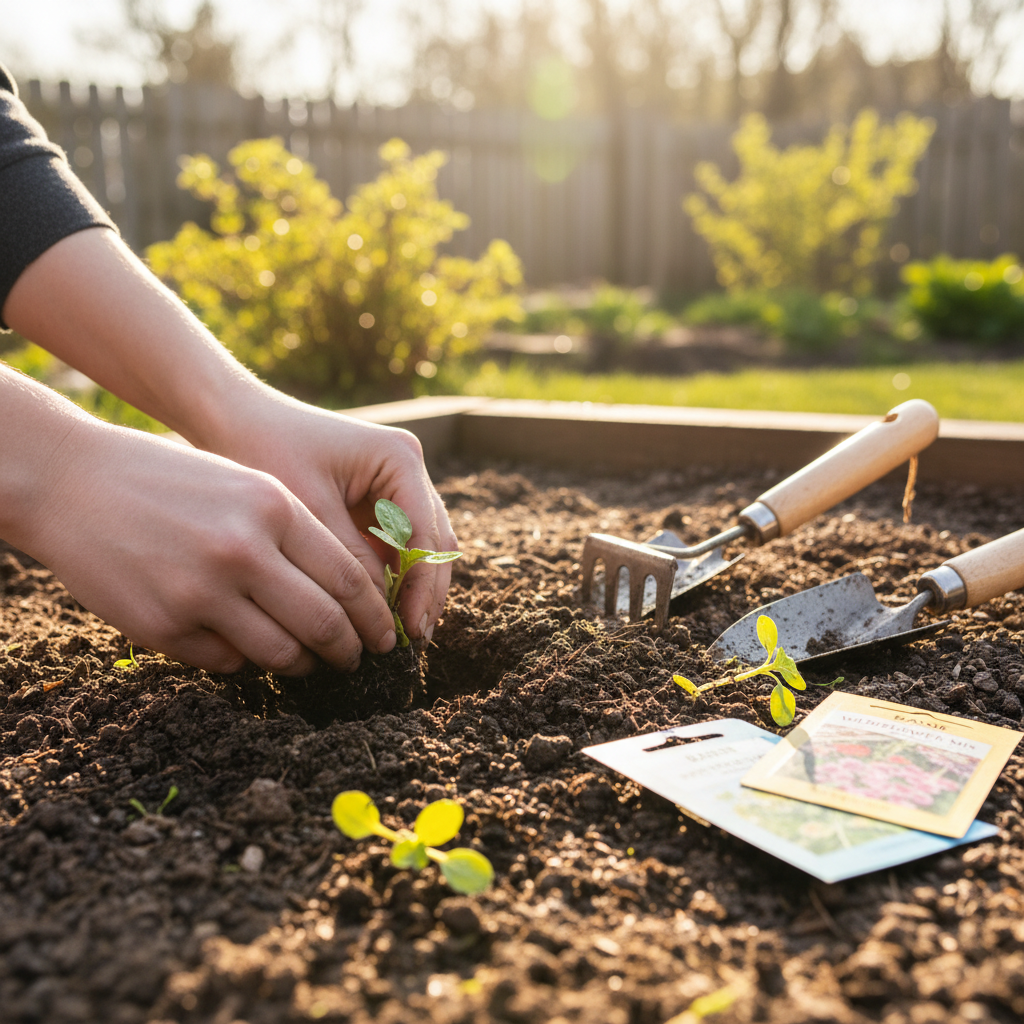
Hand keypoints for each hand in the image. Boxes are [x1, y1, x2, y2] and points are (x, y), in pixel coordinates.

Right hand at [21, 411, 396, 674]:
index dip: (373, 615)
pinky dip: (246, 661)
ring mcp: (201, 593)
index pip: (348, 579)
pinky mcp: (164, 627)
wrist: (77, 483)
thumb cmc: (176, 480)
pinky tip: (247, 649)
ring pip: (280, 653)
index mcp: (274, 508)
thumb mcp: (249, 485)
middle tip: (356, 659)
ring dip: (303, 664)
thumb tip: (352, 596)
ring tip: (307, 661)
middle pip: (324, 623)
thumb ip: (300, 534)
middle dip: (350, 650)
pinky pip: (227, 662)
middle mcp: (242, 551)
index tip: (383, 633)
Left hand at [197, 391, 458, 642]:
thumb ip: (349, 562)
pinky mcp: (378, 499)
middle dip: (425, 592)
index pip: (425, 534)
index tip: (411, 630)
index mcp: (399, 459)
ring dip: (413, 588)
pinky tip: (380, 613)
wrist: (235, 419)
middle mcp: (407, 468)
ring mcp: (396, 484)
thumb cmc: (266, 452)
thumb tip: (380, 618)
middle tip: (413, 641)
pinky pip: (397, 546)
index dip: (422, 587)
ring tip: (400, 634)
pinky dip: (392, 578)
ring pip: (421, 547)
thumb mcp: (309, 512)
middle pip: (434, 541)